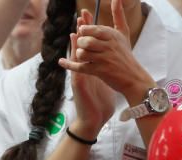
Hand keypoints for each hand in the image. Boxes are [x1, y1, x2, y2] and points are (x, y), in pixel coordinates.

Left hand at [61, 0, 151, 102]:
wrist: (133, 78)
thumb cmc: (126, 54)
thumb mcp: (124, 34)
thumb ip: (118, 15)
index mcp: (112, 35)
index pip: (92, 29)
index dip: (84, 31)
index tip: (84, 33)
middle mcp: (109, 47)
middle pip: (85, 41)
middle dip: (81, 43)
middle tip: (84, 46)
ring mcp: (104, 60)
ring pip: (82, 53)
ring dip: (79, 54)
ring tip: (84, 56)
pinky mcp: (100, 72)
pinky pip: (80, 67)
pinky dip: (69, 64)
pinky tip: (61, 62)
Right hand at [64, 10, 117, 136]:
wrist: (95, 120)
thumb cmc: (100, 104)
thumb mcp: (105, 83)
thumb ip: (106, 71)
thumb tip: (113, 63)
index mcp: (91, 68)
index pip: (89, 45)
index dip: (89, 32)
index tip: (90, 18)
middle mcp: (83, 70)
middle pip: (81, 46)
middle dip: (82, 31)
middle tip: (82, 15)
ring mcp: (79, 77)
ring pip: (76, 56)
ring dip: (75, 43)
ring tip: (76, 29)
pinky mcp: (78, 85)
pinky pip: (74, 71)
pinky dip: (71, 63)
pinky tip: (68, 54)